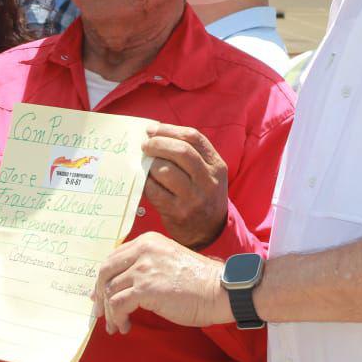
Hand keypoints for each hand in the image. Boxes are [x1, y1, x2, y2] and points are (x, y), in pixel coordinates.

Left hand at [93, 233, 231, 334]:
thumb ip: (146, 265)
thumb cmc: (198, 280)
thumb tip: (122, 285)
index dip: (103, 278)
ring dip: (110, 312)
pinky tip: (126, 326)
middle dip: (99, 294)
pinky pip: (118, 305)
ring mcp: (143, 269)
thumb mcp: (167, 260)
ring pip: (110, 291)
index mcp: (147, 241)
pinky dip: (118, 318)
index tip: (100, 295)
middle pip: (105, 271)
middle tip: (100, 312)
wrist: (219, 290)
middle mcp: (142, 250)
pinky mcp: (146, 289)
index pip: (113, 257)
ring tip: (116, 326)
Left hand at [141, 124, 228, 247]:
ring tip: (145, 164)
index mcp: (217, 166)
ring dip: (150, 163)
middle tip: (145, 145)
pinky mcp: (178, 213)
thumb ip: (189, 154)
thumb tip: (154, 134)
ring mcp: (194, 198)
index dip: (169, 130)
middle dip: (158, 143)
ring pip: (165, 170)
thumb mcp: (207, 173)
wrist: (210, 231)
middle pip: (181, 151)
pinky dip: (146, 182)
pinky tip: (145, 181)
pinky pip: (154, 191)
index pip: (193, 137)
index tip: (153, 130)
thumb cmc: (202, 195)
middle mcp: (208, 181)